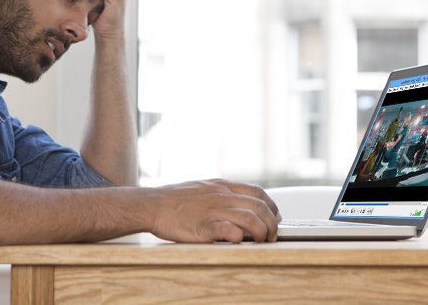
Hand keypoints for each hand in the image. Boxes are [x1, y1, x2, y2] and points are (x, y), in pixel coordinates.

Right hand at [148, 179, 281, 242]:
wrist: (153, 205)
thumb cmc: (174, 199)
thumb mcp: (203, 188)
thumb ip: (221, 194)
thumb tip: (239, 203)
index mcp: (222, 186)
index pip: (257, 192)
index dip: (272, 206)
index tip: (275, 216)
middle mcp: (221, 196)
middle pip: (259, 206)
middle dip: (272, 222)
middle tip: (272, 234)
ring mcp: (213, 210)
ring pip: (250, 218)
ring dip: (261, 231)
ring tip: (261, 241)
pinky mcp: (203, 226)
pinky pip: (229, 230)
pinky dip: (239, 237)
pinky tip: (239, 241)